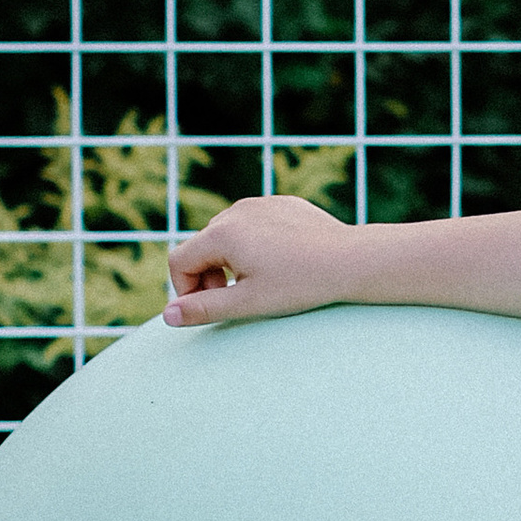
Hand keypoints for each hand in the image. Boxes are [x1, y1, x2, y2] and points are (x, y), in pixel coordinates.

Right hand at [164, 195, 356, 327]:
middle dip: (208, 276)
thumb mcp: (248, 303)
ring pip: (228, 235)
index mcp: (222, 233)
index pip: (179, 261)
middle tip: (236, 300)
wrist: (352, 260)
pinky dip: (256, 245)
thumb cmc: (301, 284)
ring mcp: (261, 203)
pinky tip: (282, 264)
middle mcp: (236, 211)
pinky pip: (255, 225)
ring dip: (230, 261)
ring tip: (260, 283)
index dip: (185, 290)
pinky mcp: (283, 204)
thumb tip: (169, 316)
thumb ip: (204, 309)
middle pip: (201, 247)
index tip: (210, 308)